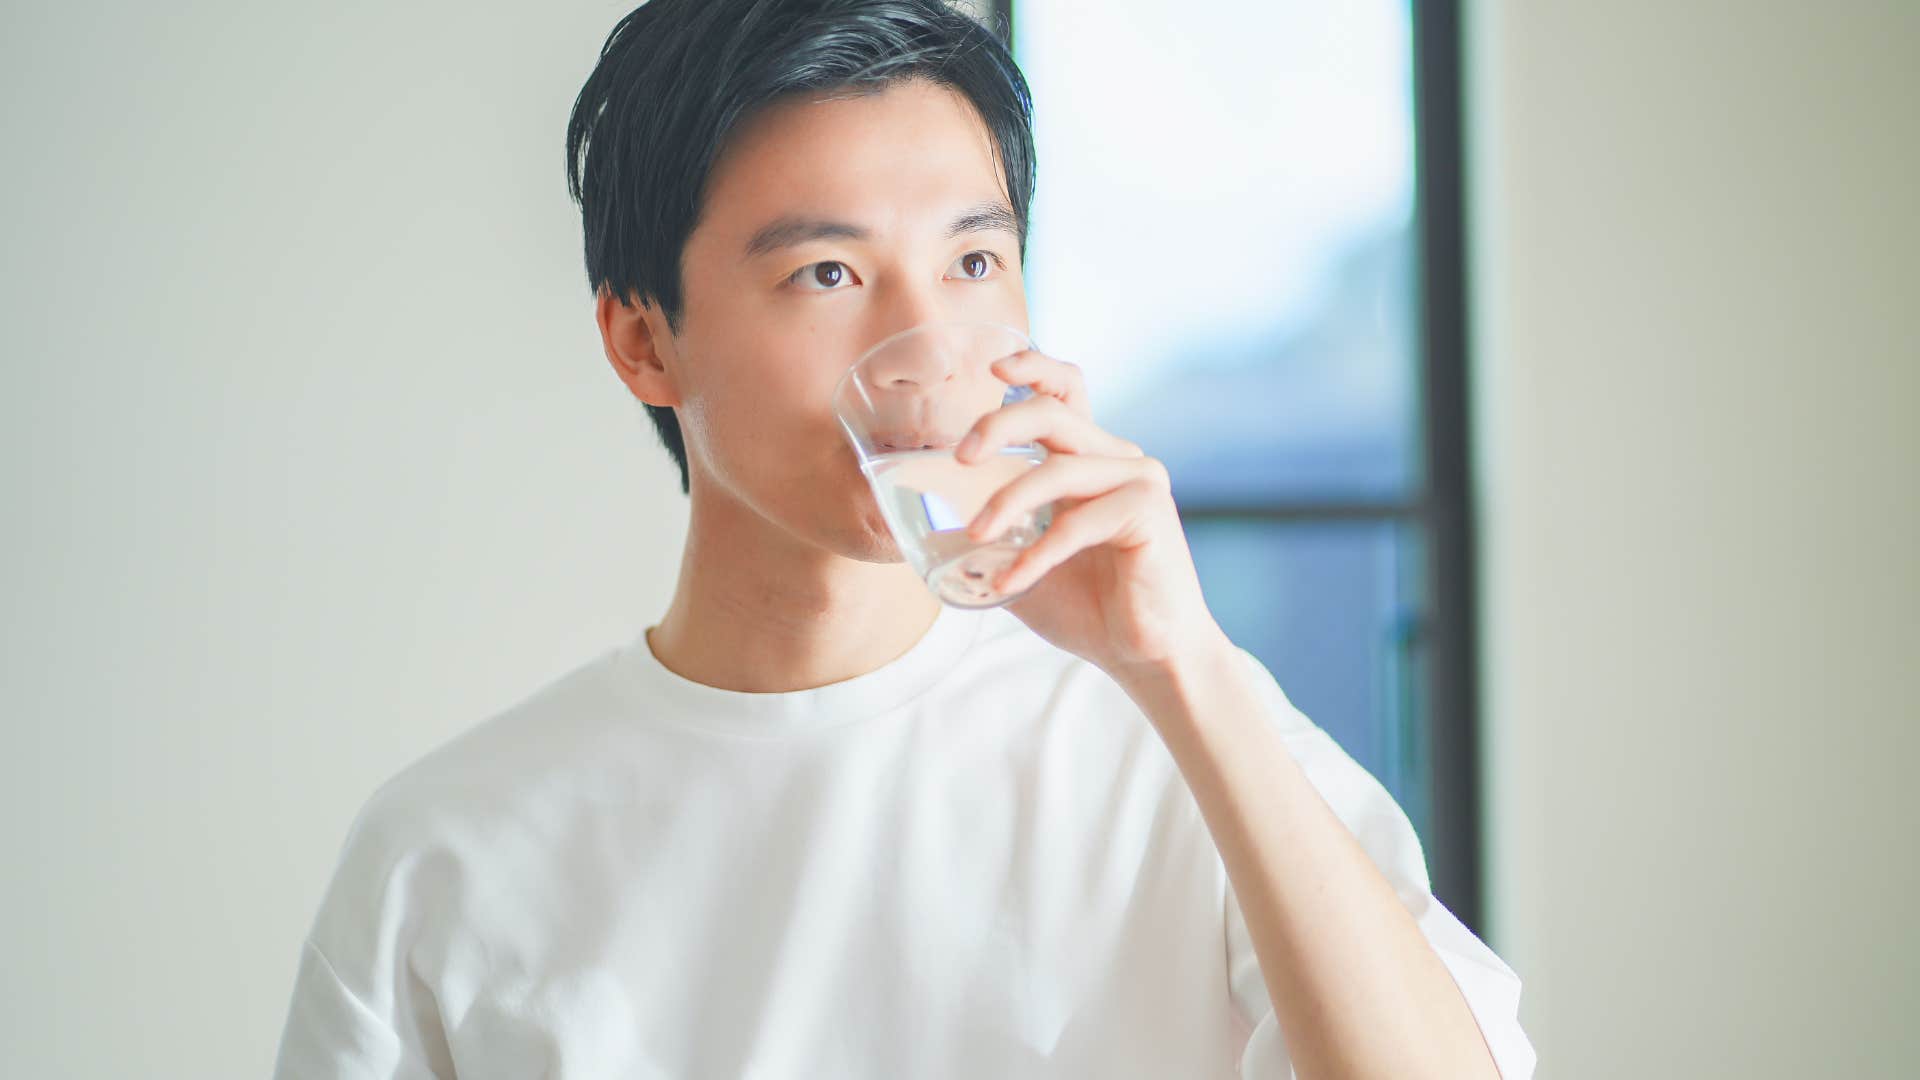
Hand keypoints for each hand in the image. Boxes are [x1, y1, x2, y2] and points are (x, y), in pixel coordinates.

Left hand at [956, 349, 1228, 679]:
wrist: (1144, 655)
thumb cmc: (1087, 605)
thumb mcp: (1021, 561)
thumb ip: (988, 538)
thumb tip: (921, 534)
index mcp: (1089, 457)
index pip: (1065, 389)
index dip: (1033, 366)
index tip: (992, 369)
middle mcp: (1116, 457)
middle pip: (1053, 411)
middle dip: (997, 426)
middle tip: (961, 459)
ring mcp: (1138, 480)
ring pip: (1058, 468)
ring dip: (1006, 502)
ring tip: (975, 537)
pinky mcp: (1148, 511)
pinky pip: (1077, 523)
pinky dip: (1036, 554)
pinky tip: (1010, 583)